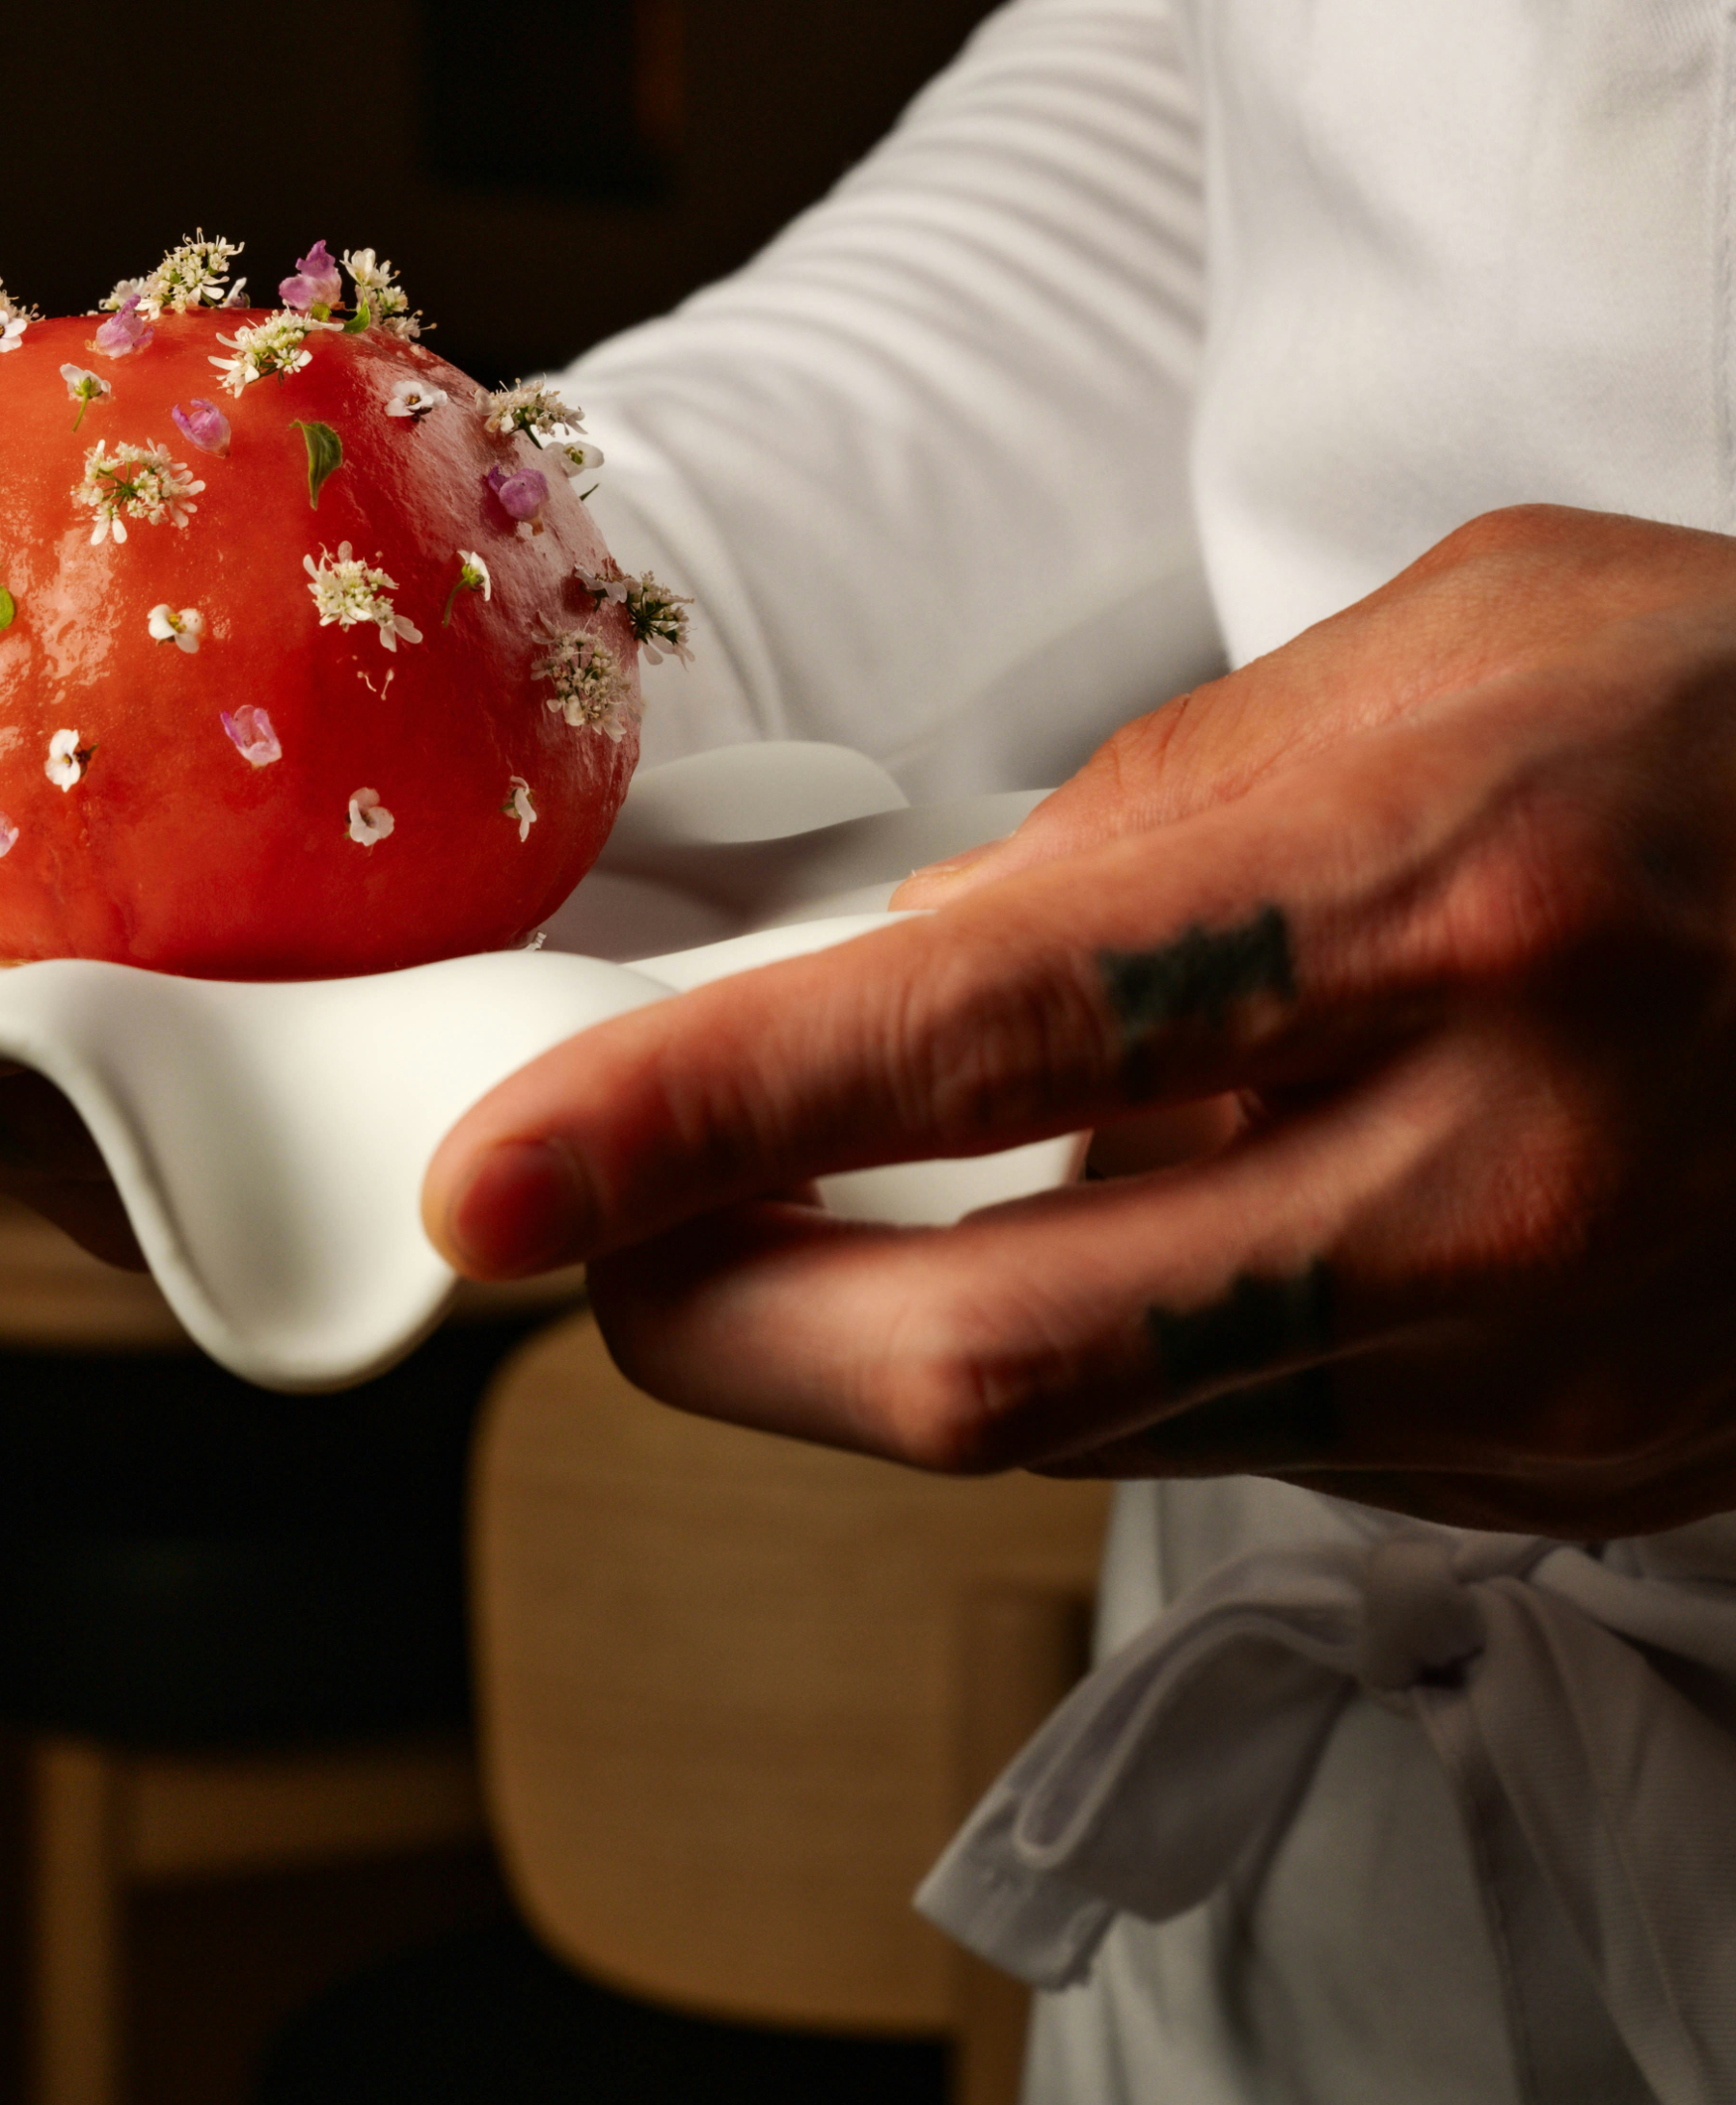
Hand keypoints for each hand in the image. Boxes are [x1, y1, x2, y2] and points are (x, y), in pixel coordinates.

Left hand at [423, 506, 1735, 1533]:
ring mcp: (1532, 1351)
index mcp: (1408, 899)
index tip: (491, 1189)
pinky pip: (1261, 1439)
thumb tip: (923, 951)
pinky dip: (1141, 1349)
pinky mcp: (1575, 1460)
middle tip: (604, 1254)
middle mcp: (1470, 1163)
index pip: (950, 1046)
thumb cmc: (1725, 720)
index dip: (678, 1130)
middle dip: (721, 1330)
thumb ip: (1158, 804)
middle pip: (978, 1357)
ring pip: (1102, 1423)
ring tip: (873, 1197)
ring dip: (914, 1335)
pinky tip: (1172, 1217)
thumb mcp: (1444, 644)